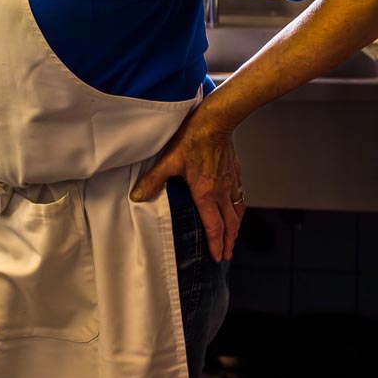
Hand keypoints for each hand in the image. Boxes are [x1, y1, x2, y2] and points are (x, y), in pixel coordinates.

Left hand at [129, 107, 244, 261]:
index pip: (214, 226)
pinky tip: (236, 208)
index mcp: (207, 193)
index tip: (218, 256)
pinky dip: (239, 209)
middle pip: (229, 224)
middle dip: (228, 241)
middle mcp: (222, 192)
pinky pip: (240, 197)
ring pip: (237, 212)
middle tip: (227, 255)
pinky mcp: (235, 173)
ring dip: (236, 228)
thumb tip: (137, 196)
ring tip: (233, 237)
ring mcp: (231, 183)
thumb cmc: (193, 139)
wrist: (216, 121)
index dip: (216, 243)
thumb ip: (153, 180)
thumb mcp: (168, 160)